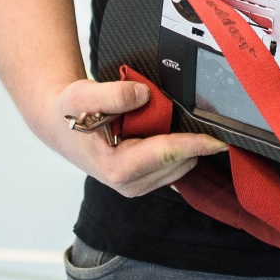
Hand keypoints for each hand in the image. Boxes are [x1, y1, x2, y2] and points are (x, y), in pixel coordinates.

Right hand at [50, 77, 225, 197]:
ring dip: (181, 143)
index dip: (195, 145)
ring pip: (180, 164)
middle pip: (178, 160)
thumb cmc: (70, 112)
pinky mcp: (145, 180)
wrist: (59, 124)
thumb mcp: (83, 95)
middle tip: (169, 109)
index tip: (220, 140)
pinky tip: (162, 130)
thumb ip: (113, 94)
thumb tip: (144, 95)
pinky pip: (174, 164)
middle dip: (186, 137)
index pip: (167, 154)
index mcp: (117, 168)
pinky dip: (177, 148)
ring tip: (155, 119)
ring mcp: (139, 184)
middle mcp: (130, 183)